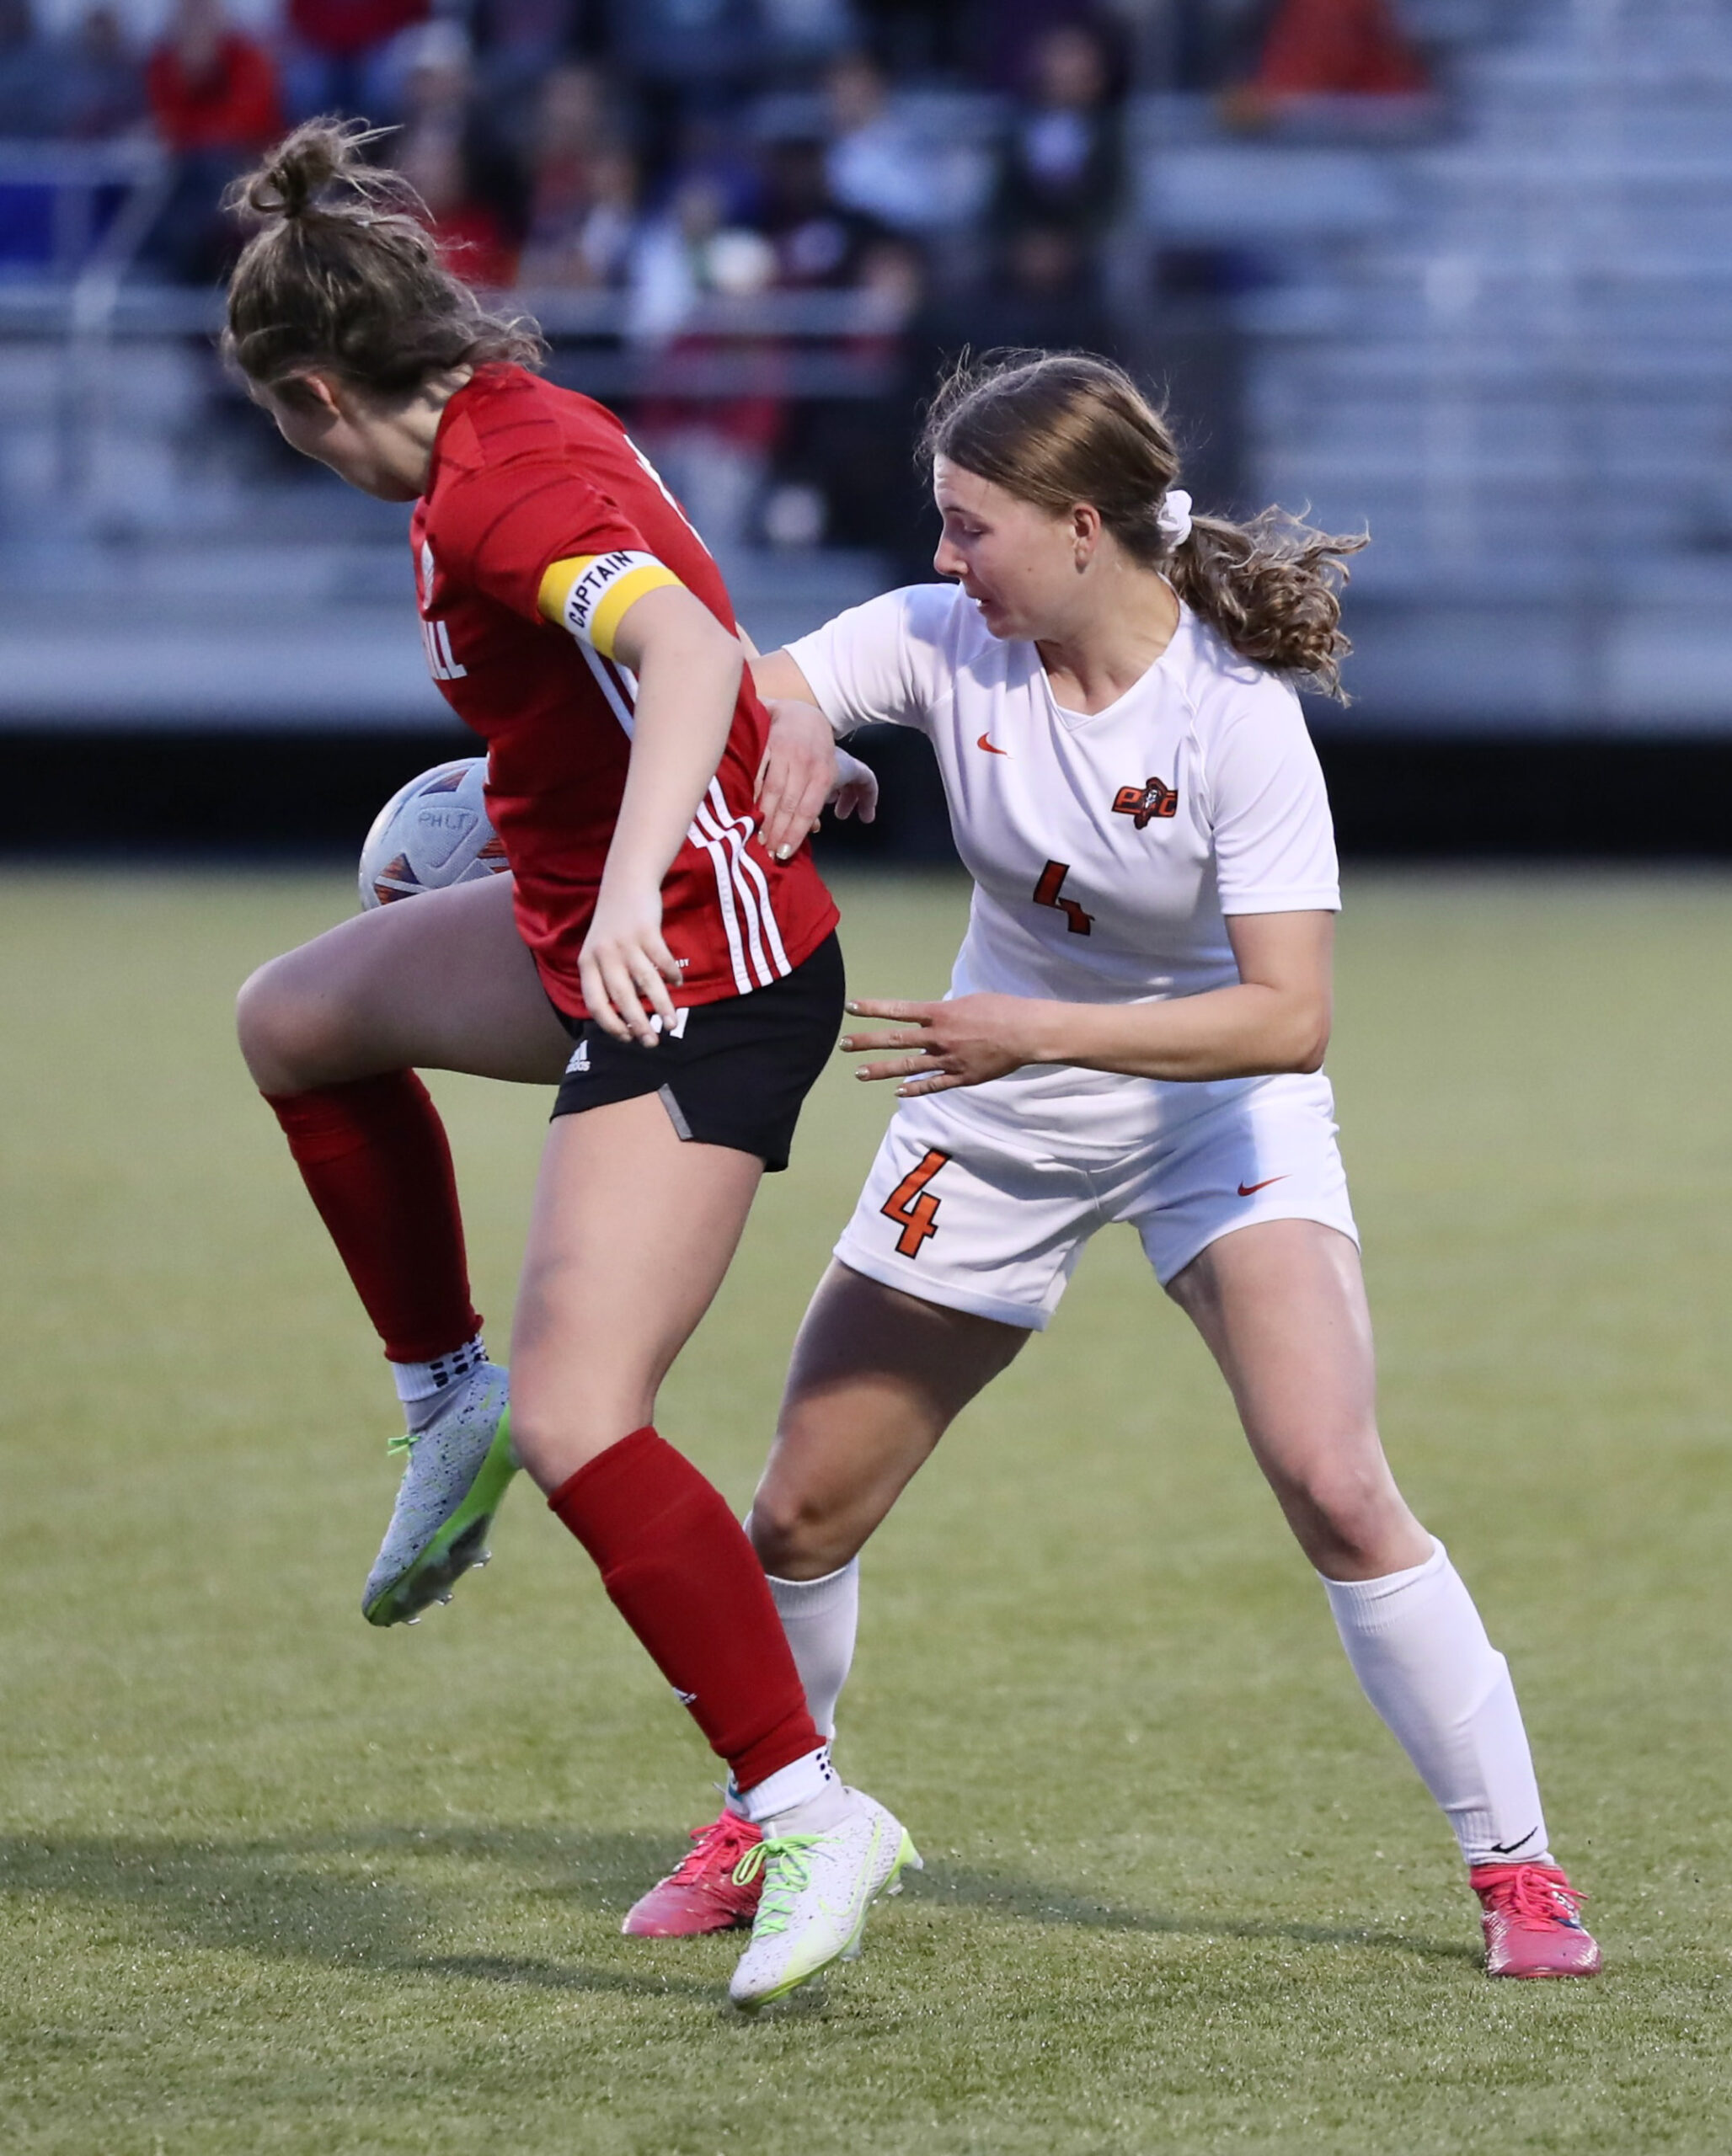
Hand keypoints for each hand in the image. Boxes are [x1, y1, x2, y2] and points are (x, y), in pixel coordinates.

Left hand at [578, 882, 680, 1043]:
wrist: (624, 883)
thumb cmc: (613, 926)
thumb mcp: (599, 951)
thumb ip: (608, 979)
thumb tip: (628, 1016)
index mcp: (588, 964)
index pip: (595, 1002)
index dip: (610, 1024)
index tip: (626, 1038)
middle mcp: (604, 955)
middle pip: (622, 997)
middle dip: (638, 1024)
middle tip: (652, 1043)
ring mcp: (625, 942)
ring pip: (645, 982)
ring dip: (660, 1006)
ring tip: (671, 1024)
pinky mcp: (646, 930)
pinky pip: (662, 959)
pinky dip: (671, 974)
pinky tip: (678, 983)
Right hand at [754, 698, 878, 859]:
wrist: (801, 711)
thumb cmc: (813, 750)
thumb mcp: (824, 772)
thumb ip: (816, 800)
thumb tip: (814, 829)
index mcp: (823, 773)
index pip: (808, 809)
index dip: (795, 832)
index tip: (784, 852)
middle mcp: (806, 763)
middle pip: (789, 804)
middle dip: (778, 830)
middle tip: (767, 851)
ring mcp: (785, 752)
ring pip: (773, 790)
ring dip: (764, 816)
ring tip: (756, 836)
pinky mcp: (767, 743)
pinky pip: (758, 772)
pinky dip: (753, 792)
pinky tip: (748, 809)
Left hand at [839, 992, 1043, 1095]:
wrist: (1026, 1032)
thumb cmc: (1002, 1009)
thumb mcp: (968, 1001)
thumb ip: (945, 1012)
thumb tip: (931, 1016)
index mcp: (940, 1013)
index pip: (898, 1010)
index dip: (872, 1009)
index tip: (850, 1008)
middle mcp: (938, 1037)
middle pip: (895, 1040)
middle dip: (866, 1043)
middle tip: (844, 1045)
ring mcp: (948, 1059)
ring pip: (908, 1066)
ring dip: (882, 1069)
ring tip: (859, 1072)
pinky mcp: (961, 1077)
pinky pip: (933, 1085)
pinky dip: (915, 1089)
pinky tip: (898, 1092)